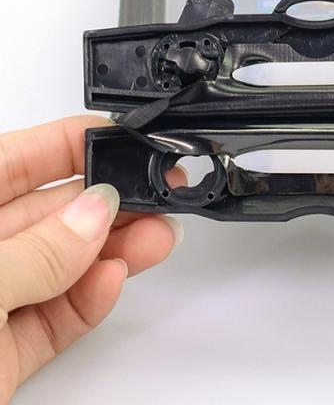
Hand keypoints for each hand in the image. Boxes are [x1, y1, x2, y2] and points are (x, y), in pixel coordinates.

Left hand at [0, 116, 184, 402]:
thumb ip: (31, 253)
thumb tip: (94, 212)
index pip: (14, 160)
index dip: (70, 144)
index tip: (123, 140)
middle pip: (50, 213)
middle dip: (108, 202)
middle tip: (157, 194)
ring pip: (63, 264)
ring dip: (114, 250)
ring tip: (156, 237)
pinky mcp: (1, 353)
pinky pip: (57, 316)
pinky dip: (90, 300)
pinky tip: (113, 281)